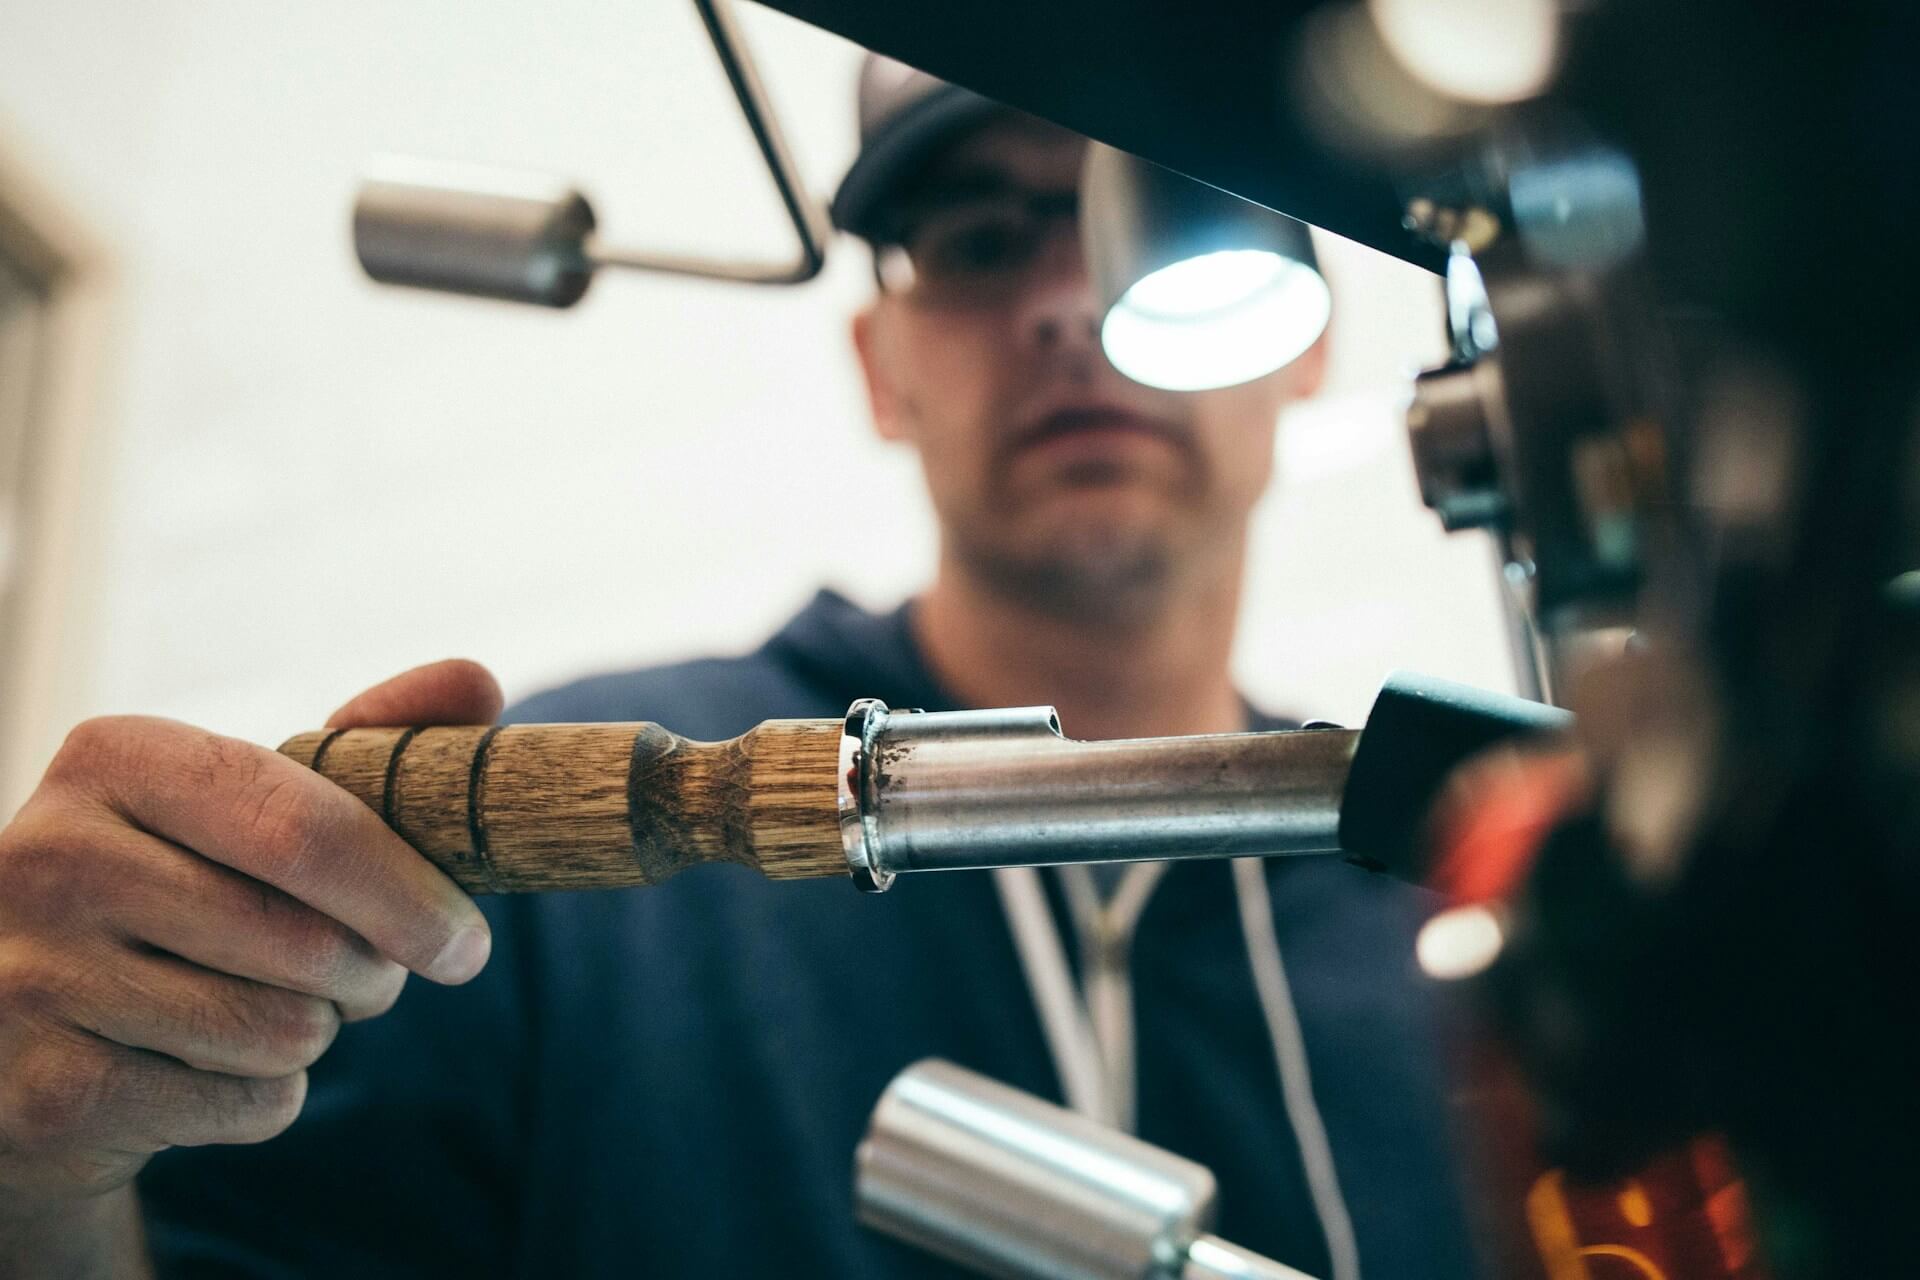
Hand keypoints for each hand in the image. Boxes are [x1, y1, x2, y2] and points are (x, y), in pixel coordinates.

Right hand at [0, 659, 502, 1205]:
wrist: (23, 1035)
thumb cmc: (177, 892)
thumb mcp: (249, 804)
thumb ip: (366, 741)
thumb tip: (477, 680)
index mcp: (113, 759)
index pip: (306, 829)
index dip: (409, 894)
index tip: (468, 943)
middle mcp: (50, 856)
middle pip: (308, 943)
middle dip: (372, 977)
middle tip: (367, 978)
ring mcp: (31, 978)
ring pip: (283, 1032)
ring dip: (312, 1036)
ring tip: (265, 1010)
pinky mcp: (44, 1092)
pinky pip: (245, 1104)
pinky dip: (264, 1098)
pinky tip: (204, 1066)